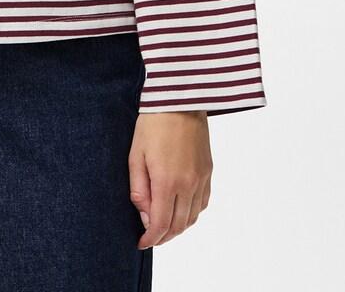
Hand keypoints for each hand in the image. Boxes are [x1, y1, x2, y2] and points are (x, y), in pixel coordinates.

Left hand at [128, 111, 212, 249]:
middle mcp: (188, 184)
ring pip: (193, 217)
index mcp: (167, 181)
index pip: (161, 224)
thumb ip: (139, 188)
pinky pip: (203, 202)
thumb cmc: (153, 124)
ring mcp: (201, 178)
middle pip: (179, 225)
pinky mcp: (208, 171)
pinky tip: (181, 209)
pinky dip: (192, 213)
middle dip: (164, 236)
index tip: (141, 243)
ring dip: (179, 227)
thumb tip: (144, 215)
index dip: (151, 238)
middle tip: (151, 237)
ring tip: (164, 226)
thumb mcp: (135, 154)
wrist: (180, 100)